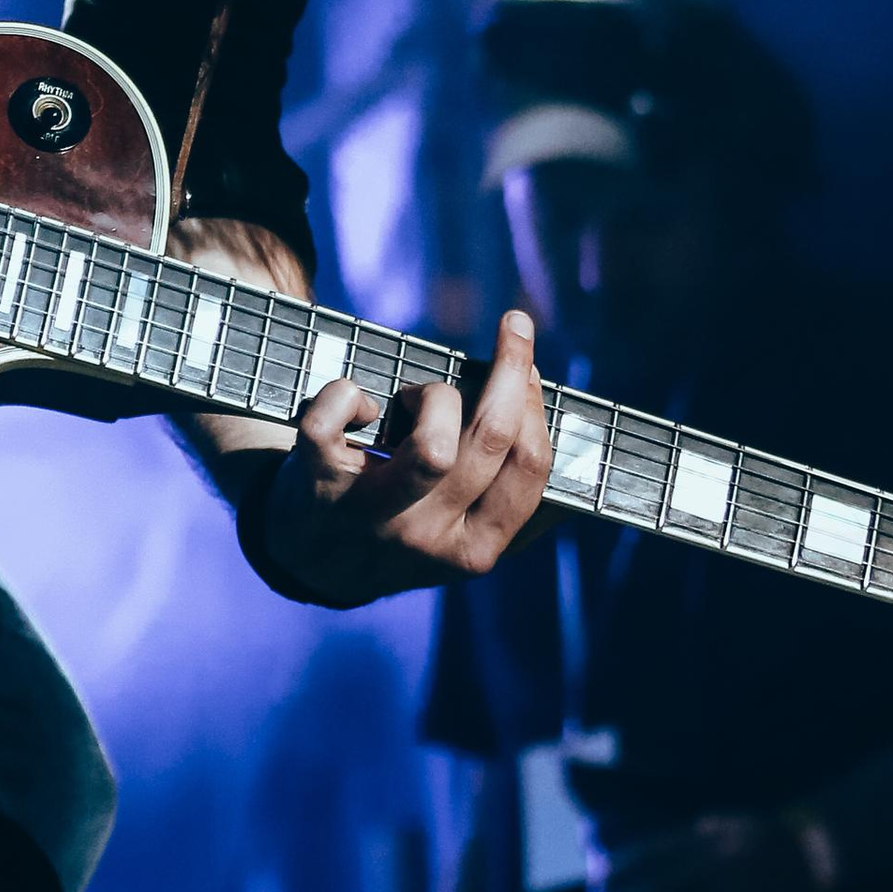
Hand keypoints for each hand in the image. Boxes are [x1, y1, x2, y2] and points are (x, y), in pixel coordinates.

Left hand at [263, 306, 555, 598]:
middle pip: (489, 441)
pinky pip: (335, 421)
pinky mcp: (317, 486)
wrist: (312, 564)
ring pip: (431, 444)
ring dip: (432, 396)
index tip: (531, 365)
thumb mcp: (460, 536)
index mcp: (474, 549)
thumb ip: (509, 501)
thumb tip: (580, 453)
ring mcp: (370, 515)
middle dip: (510, 372)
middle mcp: (427, 537)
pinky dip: (347, 394)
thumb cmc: (402, 527)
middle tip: (514, 327)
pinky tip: (358, 405)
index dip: (535, 406)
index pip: (528, 468)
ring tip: (416, 397)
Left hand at [587, 808, 831, 891]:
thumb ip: (695, 834)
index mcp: (708, 840)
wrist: (817, 849)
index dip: (624, 865)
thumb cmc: (769, 834)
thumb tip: (658, 847)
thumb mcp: (729, 823)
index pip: (655, 852)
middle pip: (661, 887)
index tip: (600, 875)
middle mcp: (715, 868)